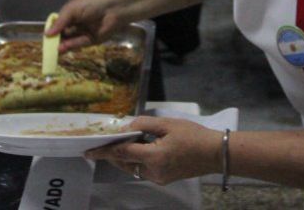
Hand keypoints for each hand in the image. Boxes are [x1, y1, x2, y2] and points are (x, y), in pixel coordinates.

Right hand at [47, 0, 126, 52]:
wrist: (113, 9)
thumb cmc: (91, 4)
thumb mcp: (72, 10)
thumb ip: (60, 22)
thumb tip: (47, 34)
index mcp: (71, 13)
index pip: (59, 24)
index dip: (53, 30)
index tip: (46, 37)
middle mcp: (77, 23)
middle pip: (64, 33)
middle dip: (57, 40)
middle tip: (48, 47)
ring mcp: (84, 32)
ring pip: (71, 40)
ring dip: (63, 44)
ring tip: (54, 49)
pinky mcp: (91, 40)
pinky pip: (80, 43)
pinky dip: (71, 46)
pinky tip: (62, 48)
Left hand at [85, 117, 221, 184]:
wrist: (215, 154)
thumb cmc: (193, 135)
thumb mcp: (168, 124)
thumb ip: (144, 124)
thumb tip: (126, 128)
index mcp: (154, 157)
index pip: (122, 154)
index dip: (104, 151)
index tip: (88, 151)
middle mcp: (153, 172)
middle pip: (125, 164)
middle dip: (112, 155)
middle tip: (101, 144)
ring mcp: (159, 178)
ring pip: (133, 169)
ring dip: (124, 158)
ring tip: (119, 144)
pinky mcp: (164, 179)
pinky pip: (143, 170)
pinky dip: (136, 161)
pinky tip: (138, 149)